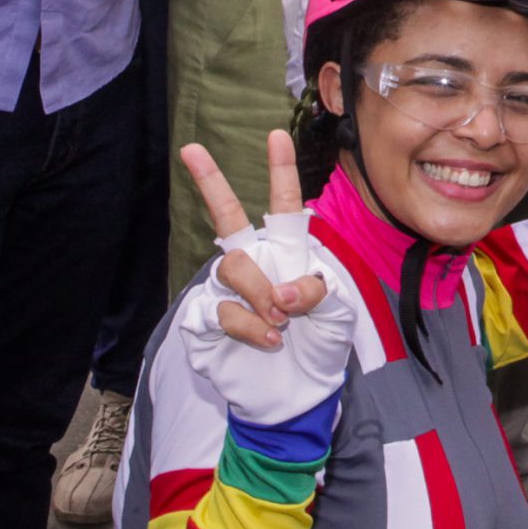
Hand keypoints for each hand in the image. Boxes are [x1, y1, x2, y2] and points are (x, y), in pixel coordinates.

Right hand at [180, 131, 328, 348]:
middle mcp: (254, 264)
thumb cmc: (318, 345)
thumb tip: (280, 293)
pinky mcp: (207, 320)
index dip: (280, 170)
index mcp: (287, 253)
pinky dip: (251, 327)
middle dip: (209, 181)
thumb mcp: (336, 311)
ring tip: (282, 321)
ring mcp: (227, 291)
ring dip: (262, 294)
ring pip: (235, 268)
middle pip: (226, 217)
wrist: (296, 393)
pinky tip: (269, 341)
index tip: (275, 134)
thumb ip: (315, 289)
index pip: (282, 205)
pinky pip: (224, 310)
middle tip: (192, 149)